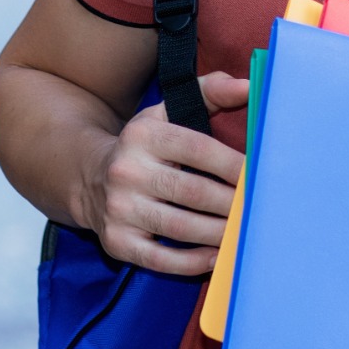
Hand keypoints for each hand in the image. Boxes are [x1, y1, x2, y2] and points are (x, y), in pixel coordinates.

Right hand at [79, 72, 249, 273]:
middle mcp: (127, 171)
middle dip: (232, 204)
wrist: (89, 178)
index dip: (233, 165)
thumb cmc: (145, 146)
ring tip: (246, 235)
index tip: (260, 177)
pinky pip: (160, 259)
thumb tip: (248, 86)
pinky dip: (192, 262)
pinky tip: (216, 256)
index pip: (198, 148)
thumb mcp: (167, 112)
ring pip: (180, 228)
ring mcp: (119, 209)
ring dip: (219, 234)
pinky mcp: (116, 242)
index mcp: (143, 135)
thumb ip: (209, 92)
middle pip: (193, 193)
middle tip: (260, 212)